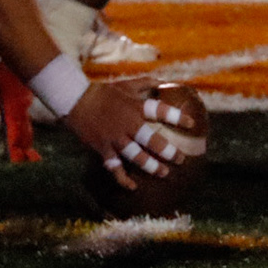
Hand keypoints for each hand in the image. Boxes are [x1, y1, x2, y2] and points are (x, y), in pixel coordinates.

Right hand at [63, 76, 177, 188]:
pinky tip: (133, 186)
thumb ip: (146, 83)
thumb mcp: (126, 84)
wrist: (75, 100)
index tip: (192, 124)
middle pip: (152, 141)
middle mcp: (128, 124)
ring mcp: (115, 138)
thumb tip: (165, 81)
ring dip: (151, 166)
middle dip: (168, 152)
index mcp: (135, 107)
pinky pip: (114, 167)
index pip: (161, 111)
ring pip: (136, 156)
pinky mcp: (103, 148)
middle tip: (180, 159)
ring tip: (164, 173)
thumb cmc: (103, 92)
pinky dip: (123, 178)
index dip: (177, 117)